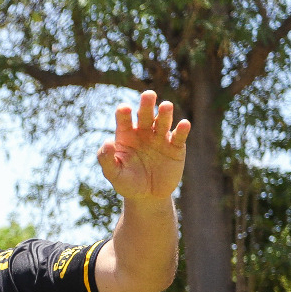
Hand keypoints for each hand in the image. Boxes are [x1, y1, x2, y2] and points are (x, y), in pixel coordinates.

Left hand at [96, 91, 189, 205]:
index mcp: (126, 135)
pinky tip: (183, 124)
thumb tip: (108, 142)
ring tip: (166, 106)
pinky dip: (182, 129)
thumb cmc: (127, 183)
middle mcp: (144, 132)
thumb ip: (106, 159)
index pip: (124, 120)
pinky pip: (179, 136)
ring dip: (165, 113)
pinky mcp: (176, 147)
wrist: (147, 197)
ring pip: (163, 121)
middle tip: (148, 94)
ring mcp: (160, 138)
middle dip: (146, 105)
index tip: (124, 109)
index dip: (124, 113)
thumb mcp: (113, 174)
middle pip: (145, 115)